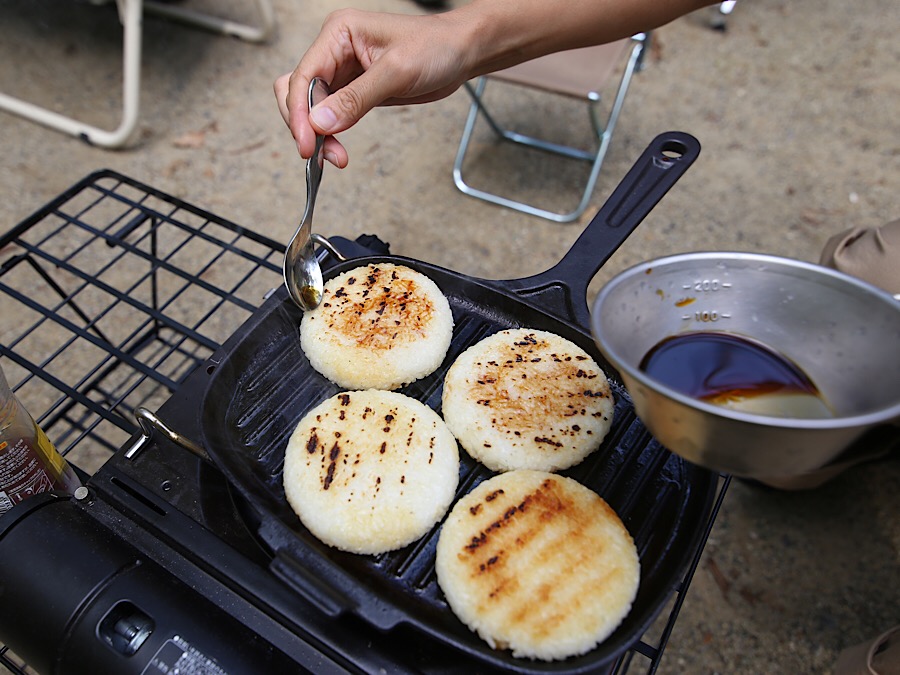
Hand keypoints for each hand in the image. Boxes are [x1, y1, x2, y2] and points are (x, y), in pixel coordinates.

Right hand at [274, 8, 473, 167]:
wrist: (461, 52)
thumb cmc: (435, 47)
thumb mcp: (396, 72)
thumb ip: (356, 99)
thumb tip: (319, 123)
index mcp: (339, 33)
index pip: (302, 76)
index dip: (298, 113)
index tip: (306, 144)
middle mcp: (335, 51)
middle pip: (298, 93)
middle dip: (305, 126)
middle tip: (320, 155)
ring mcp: (343, 72)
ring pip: (311, 108)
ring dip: (317, 135)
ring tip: (336, 157)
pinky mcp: (355, 91)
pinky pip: (330, 115)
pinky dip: (329, 134)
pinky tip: (337, 150)